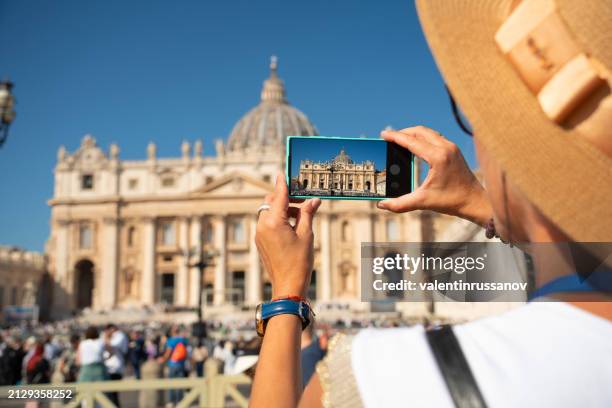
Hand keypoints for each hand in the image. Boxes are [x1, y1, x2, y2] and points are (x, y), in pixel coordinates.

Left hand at [255, 173, 321, 297]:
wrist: (288, 285)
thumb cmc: (299, 262)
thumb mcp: (307, 235)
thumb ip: (308, 214)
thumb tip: (313, 201)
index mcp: (273, 222)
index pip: (278, 196)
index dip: (283, 184)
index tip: (282, 173)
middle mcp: (262, 226)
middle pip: (271, 202)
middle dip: (285, 198)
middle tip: (303, 201)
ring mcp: (259, 234)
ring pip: (269, 212)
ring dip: (283, 209)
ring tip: (301, 217)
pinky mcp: (260, 241)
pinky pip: (267, 223)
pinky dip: (278, 219)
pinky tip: (293, 226)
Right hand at [378, 126, 491, 226]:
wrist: (476, 202)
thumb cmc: (452, 201)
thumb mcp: (423, 202)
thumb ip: (400, 204)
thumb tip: (382, 205)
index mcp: (438, 157)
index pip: (412, 141)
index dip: (395, 137)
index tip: (383, 134)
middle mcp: (446, 148)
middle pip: (419, 131)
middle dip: (403, 132)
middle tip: (390, 137)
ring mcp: (452, 148)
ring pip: (428, 133)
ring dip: (414, 134)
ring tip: (401, 140)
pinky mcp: (455, 151)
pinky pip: (435, 138)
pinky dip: (423, 138)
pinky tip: (417, 146)